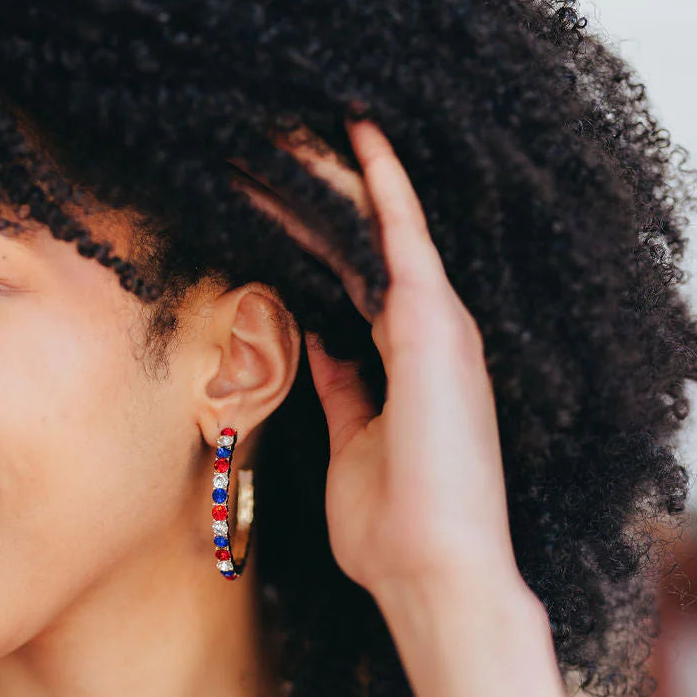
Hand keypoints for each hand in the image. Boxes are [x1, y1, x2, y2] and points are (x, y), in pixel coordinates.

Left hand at [230, 116, 528, 607]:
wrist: (431, 574)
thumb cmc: (392, 531)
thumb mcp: (353, 446)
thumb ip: (343, 390)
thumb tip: (323, 345)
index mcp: (406, 359)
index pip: (350, 275)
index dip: (306, 232)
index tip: (260, 195)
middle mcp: (429, 330)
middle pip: (358, 240)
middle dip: (310, 190)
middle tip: (258, 140)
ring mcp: (437, 323)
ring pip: (374, 224)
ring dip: (329, 172)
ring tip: (281, 122)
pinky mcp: (435, 325)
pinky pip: (402, 233)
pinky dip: (381, 179)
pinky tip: (355, 128)